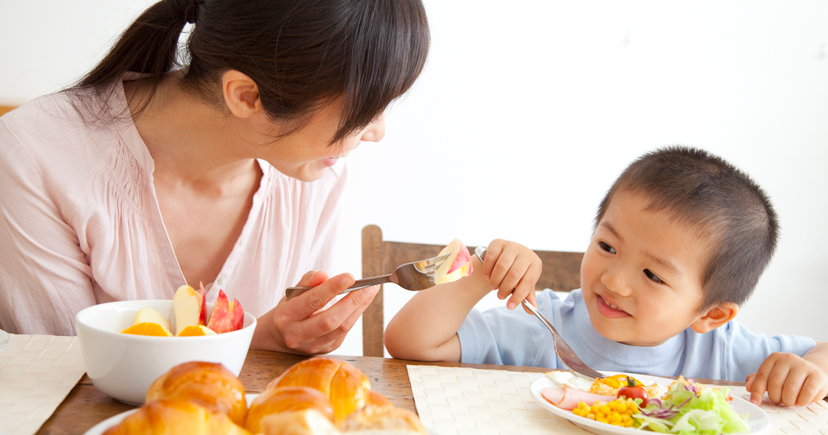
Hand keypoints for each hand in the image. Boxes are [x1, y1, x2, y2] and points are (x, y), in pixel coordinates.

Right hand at [252, 270, 379, 354]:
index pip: (312, 301)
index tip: (350, 277)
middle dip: (352, 301)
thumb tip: (323, 275)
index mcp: (285, 317)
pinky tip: (362, 302)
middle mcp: (297, 335)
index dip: (332, 288)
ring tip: (370, 291)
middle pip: (329, 320)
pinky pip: (344, 333)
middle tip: (369, 286)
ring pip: (340, 329)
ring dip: (359, 308)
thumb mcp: (291, 293)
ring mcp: (312, 346)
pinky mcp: (325, 350)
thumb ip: (307, 282)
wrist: (278, 338)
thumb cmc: (288, 310)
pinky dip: (355, 316)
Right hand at [479, 239, 541, 311]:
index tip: (510, 307)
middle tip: (500, 296)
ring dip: (496, 280)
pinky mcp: (498, 242)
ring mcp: (511, 245)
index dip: (518, 296)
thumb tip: (532, 311)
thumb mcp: (524, 284)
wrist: (505, 257)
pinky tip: (488, 277)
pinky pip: (491, 258)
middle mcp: (525, 252)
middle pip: (514, 274)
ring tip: (494, 286)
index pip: (527, 282)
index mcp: (535, 264)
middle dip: (505, 289)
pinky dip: (488, 270)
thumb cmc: (517, 274)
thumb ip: (527, 297)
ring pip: (501, 267)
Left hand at [745, 352, 827, 405]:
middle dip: (775, 397)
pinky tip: (800, 401)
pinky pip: (807, 393)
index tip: (754, 403)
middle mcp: (788, 358)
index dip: (757, 392)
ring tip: (790, 401)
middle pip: (775, 383)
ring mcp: (803, 365)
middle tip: (779, 401)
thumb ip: (758, 380)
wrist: (814, 371)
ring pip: (790, 389)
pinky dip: (801, 401)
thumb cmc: (789, 376)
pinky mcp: (817, 375)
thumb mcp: (773, 375)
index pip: (761, 376)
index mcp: (774, 358)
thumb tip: (748, 386)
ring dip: (788, 401)